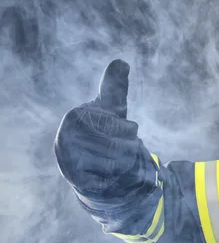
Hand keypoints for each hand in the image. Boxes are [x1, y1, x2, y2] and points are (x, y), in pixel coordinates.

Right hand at [54, 60, 143, 198]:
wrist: (89, 166)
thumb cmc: (102, 132)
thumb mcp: (111, 109)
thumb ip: (115, 88)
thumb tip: (121, 62)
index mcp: (76, 117)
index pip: (117, 126)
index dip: (129, 130)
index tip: (125, 131)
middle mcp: (67, 138)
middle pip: (119, 146)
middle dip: (128, 148)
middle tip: (122, 148)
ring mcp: (69, 161)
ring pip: (117, 164)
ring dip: (124, 163)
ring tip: (116, 160)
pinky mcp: (76, 181)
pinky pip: (109, 179)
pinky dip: (116, 177)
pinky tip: (109, 173)